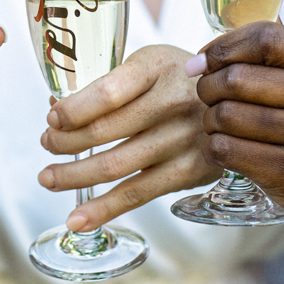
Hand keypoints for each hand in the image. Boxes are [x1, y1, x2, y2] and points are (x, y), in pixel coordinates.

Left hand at [37, 45, 221, 231]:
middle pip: (105, 130)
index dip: (73, 109)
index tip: (51, 118)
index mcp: (157, 66)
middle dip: (64, 142)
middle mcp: (174, 101)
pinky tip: (76, 219)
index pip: (108, 92)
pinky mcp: (190, 172)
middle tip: (47, 144)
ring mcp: (184, 139)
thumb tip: (55, 111)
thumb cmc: (176, 79)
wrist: (236, 99)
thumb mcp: (148, 64)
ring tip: (49, 177)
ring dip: (73, 175)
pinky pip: (137, 195)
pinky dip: (102, 210)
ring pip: (115, 166)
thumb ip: (107, 84)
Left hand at [193, 21, 283, 233]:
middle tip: (208, 93)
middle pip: (236, 79)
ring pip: (226, 116)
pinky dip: (212, 146)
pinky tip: (222, 146)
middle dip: (208, 85)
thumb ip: (276, 52)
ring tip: (217, 122)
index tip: (202, 59)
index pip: (266, 38)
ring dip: (209, 119)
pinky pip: (227, 151)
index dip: (223, 46)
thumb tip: (214, 40)